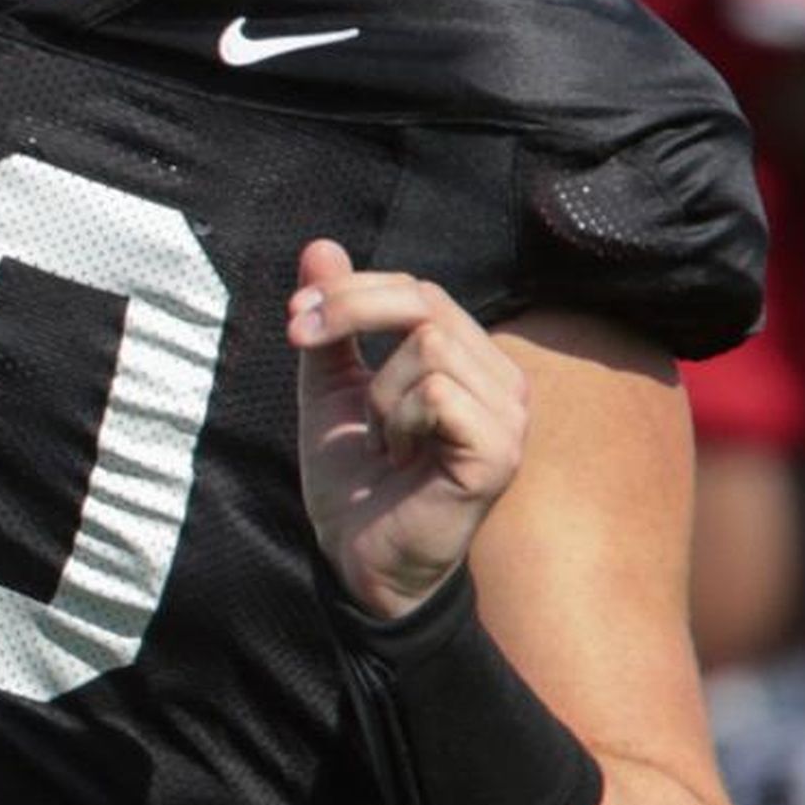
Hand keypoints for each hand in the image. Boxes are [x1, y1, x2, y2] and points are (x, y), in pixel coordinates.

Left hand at [289, 237, 530, 617]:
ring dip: (380, 390)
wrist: (358, 562)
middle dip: (352, 311)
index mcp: (471, 360)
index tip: (295, 318)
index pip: (419, 289)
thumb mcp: (331, 386)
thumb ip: (334, 320)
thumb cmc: (354, 478)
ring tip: (382, 438)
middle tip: (301, 337)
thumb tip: (320, 243)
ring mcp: (509, 417)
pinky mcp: (500, 451)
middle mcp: (502, 380)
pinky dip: (399, 418)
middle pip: (427, 300)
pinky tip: (400, 457)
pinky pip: (438, 393)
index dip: (353, 290)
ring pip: (431, 344)